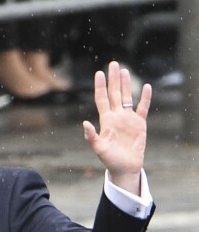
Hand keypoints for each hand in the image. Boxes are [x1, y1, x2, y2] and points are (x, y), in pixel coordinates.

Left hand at [83, 61, 151, 195]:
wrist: (125, 167)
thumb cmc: (110, 159)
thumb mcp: (98, 148)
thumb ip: (91, 136)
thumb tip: (85, 124)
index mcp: (106, 120)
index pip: (102, 99)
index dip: (100, 86)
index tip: (98, 73)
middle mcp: (116, 116)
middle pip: (115, 93)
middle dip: (114, 79)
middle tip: (113, 64)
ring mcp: (128, 119)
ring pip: (127, 97)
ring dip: (127, 84)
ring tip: (124, 70)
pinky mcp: (140, 124)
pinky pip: (143, 108)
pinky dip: (145, 98)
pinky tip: (146, 87)